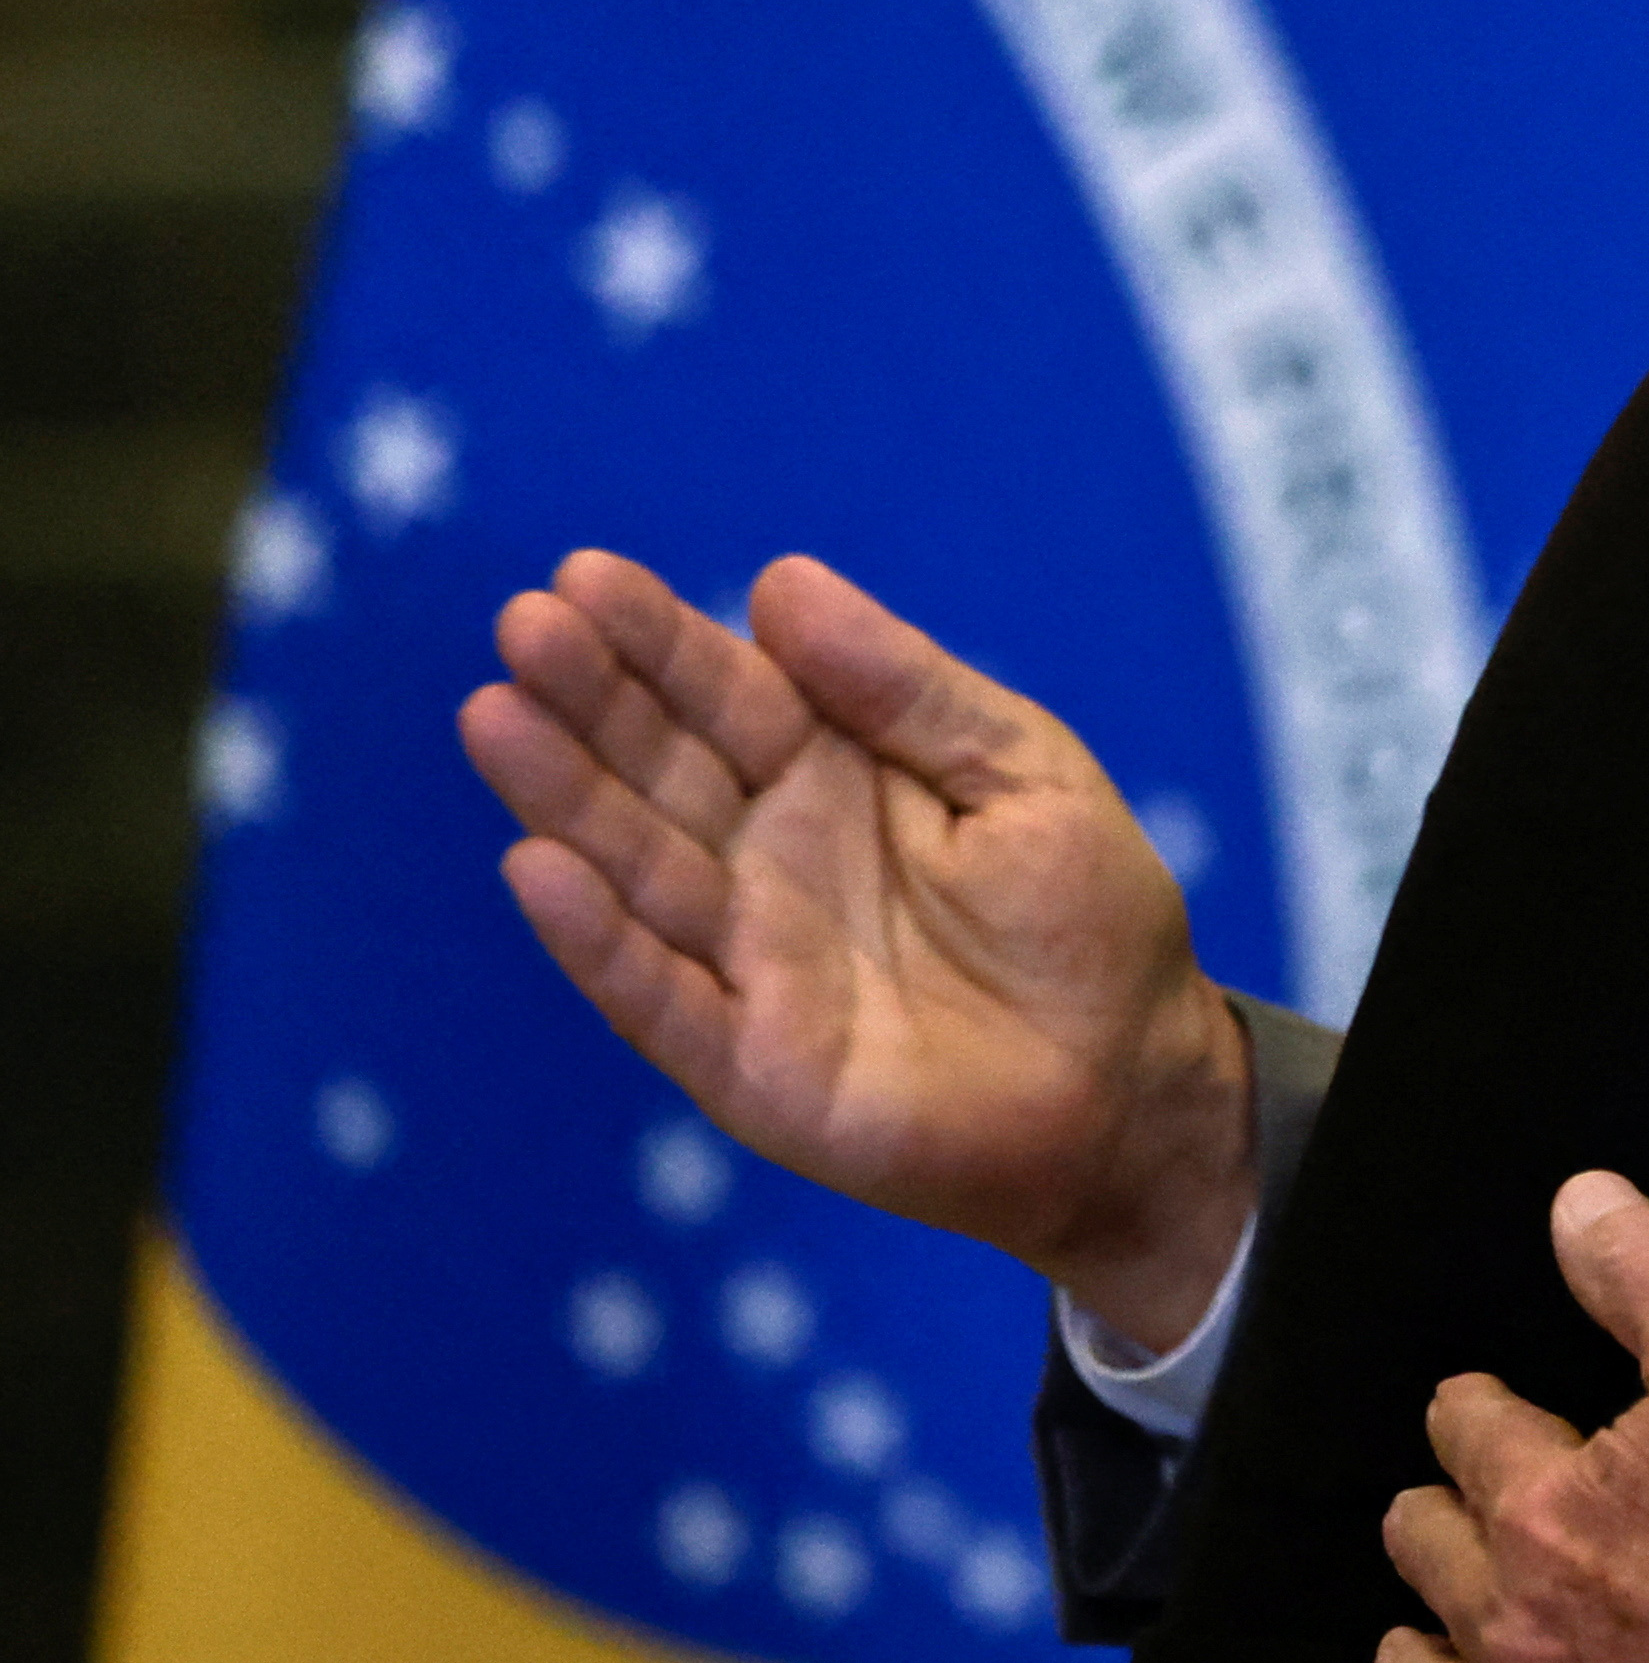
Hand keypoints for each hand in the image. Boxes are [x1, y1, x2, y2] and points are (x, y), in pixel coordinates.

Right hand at [459, 549, 1254, 1347]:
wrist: (1137, 1086)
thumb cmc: (1087, 919)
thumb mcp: (1021, 772)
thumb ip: (905, 687)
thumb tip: (779, 579)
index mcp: (836, 777)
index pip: (730, 692)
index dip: (656, 638)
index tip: (585, 576)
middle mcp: (771, 860)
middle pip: (660, 769)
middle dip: (590, 699)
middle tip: (524, 625)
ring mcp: (750, 961)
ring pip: (637, 868)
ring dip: (565, 799)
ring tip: (496, 716)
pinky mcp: (748, 1064)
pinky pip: (657, 996)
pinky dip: (597, 940)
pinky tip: (536, 869)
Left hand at [1373, 1174, 1648, 1662]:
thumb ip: (1643, 1268)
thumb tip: (1576, 1202)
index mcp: (1539, 1511)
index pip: (1470, 1438)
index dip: (1475, 1411)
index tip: (1473, 1405)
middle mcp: (1519, 1634)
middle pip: (1434, 1561)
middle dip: (1434, 1521)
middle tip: (1439, 1512)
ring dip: (1421, 1661)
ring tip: (1408, 1645)